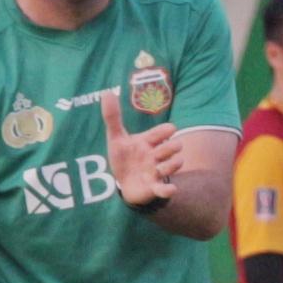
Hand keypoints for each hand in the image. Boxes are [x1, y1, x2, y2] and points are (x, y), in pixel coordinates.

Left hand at [96, 91, 183, 207]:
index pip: (164, 131)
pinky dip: (168, 190)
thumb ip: (112, 117)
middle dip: (170, 147)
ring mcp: (158, 171)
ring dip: (169, 166)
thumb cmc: (123, 158)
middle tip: (157, 153)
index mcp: (149, 141)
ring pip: (175, 165)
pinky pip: (166, 189)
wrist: (123, 183)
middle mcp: (157, 155)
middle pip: (175, 146)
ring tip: (157, 169)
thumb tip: (107, 92)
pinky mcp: (155, 187)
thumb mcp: (116, 138)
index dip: (166, 130)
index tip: (168, 130)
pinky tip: (170, 188)